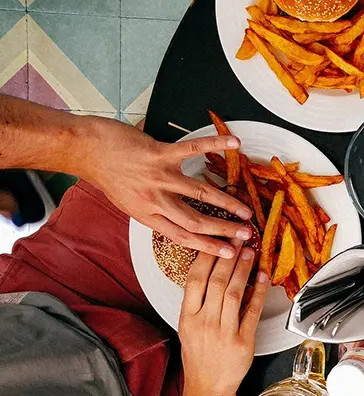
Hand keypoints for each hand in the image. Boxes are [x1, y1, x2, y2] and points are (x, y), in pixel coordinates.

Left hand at [79, 117, 252, 256]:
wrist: (85, 150)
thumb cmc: (107, 174)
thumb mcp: (128, 202)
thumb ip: (153, 210)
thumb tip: (177, 216)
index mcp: (147, 215)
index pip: (182, 236)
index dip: (208, 246)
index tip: (228, 253)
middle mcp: (154, 200)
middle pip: (195, 220)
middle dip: (224, 229)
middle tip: (246, 234)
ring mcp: (158, 176)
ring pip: (200, 193)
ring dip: (227, 202)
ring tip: (246, 209)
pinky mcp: (159, 154)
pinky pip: (193, 149)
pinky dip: (215, 145)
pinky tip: (234, 143)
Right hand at [179, 243, 268, 395]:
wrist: (208, 386)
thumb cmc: (199, 354)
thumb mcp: (188, 326)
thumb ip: (198, 301)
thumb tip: (213, 269)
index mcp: (187, 317)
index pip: (195, 279)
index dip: (207, 257)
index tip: (216, 239)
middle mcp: (204, 323)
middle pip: (217, 282)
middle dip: (229, 256)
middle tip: (238, 238)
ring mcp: (224, 332)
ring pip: (235, 293)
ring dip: (244, 270)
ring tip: (250, 252)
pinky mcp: (243, 341)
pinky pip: (253, 311)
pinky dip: (259, 292)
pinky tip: (263, 277)